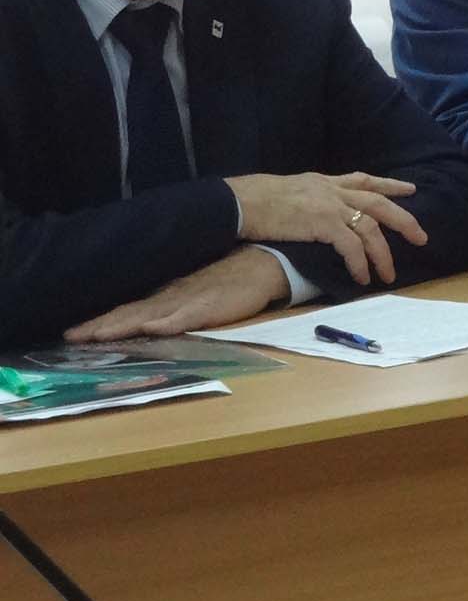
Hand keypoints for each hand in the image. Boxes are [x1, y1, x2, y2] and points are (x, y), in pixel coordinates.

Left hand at [64, 247, 287, 341]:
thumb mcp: (193, 291)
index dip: (100, 322)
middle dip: (101, 325)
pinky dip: (170, 322)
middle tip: (71, 337)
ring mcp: (191, 301)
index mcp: (167, 295)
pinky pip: (189, 316)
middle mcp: (172, 297)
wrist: (263, 263)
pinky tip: (154, 329)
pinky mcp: (213, 306)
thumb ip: (170, 304)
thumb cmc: (229, 280)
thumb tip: (141, 320)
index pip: (127, 309)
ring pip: (151, 314)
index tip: (70, 334)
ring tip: (98, 335)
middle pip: (131, 312)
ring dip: (124, 325)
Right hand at [225, 171, 425, 285]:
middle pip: (379, 203)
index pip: (365, 180)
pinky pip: (351, 246)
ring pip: (370, 228)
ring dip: (382, 253)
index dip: (390, 185)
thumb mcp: (290, 189)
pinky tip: (362, 277)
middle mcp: (333, 191)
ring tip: (388, 274)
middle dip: (403, 220)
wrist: (240, 202)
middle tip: (421, 237)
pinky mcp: (323, 224)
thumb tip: (313, 212)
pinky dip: (360, 263)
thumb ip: (309, 198)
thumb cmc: (256, 200)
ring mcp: (330, 206)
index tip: (410, 189)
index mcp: (325, 182)